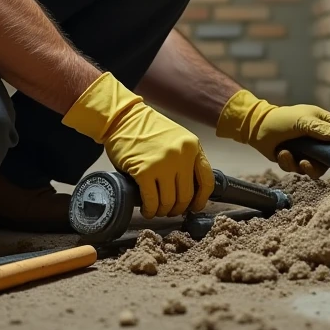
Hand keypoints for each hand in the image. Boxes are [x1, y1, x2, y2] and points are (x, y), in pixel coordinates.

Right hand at [64, 71, 214, 218]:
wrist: (123, 118)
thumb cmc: (148, 130)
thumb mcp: (176, 139)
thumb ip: (185, 159)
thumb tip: (188, 191)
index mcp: (193, 146)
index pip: (206, 180)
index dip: (201, 199)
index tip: (194, 207)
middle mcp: (181, 155)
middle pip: (186, 195)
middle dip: (177, 208)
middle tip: (169, 211)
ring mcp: (163, 163)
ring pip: (169, 201)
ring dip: (162, 211)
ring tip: (156, 210)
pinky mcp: (144, 171)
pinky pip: (152, 200)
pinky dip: (150, 209)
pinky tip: (147, 209)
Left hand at [216, 89, 329, 178]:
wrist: (256, 129)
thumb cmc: (281, 119)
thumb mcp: (301, 121)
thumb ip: (319, 129)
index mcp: (323, 122)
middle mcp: (319, 138)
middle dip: (323, 163)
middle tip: (311, 164)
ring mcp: (308, 150)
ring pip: (317, 167)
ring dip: (306, 167)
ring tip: (296, 160)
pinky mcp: (297, 160)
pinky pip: (300, 169)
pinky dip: (290, 163)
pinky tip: (281, 153)